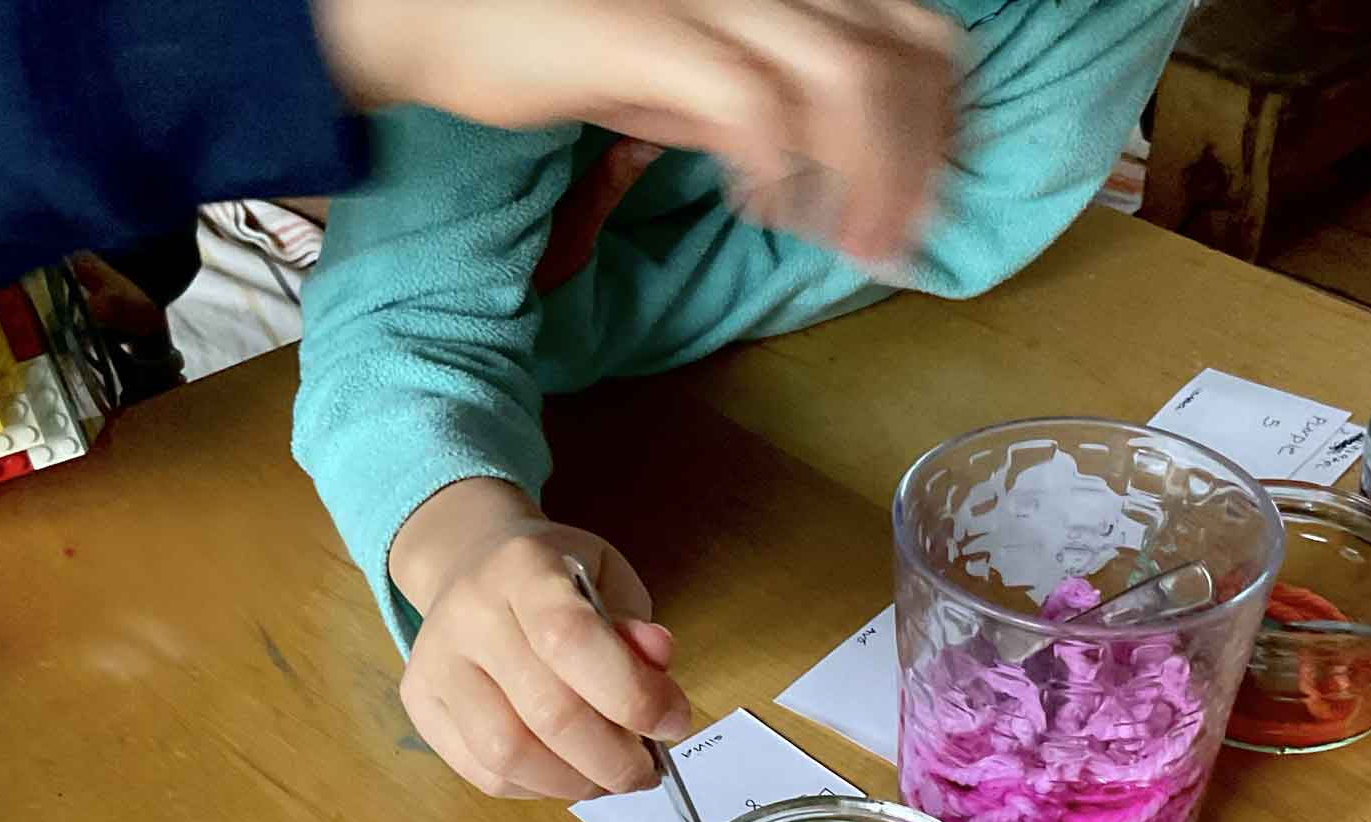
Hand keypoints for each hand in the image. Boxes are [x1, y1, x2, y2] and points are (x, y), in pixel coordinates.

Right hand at [311, 0, 958, 266]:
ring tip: (845, 248)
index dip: (944, 117)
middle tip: (894, 248)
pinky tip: (761, 212)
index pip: (915, 28)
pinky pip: (756, 103)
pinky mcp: (650, 28)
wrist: (426, 16)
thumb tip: (832, 166)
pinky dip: (780, 169)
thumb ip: (761, 96)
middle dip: (922, 162)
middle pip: (902, 53)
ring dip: (869, 180)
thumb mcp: (683, 68)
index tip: (931, 193)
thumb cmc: (552, 43)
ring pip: (849, 80)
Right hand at [389, 478, 692, 798]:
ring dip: (575, 782)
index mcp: (521, 567)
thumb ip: (634, 623)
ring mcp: (435, 663)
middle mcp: (468, 614)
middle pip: (546, 711)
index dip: (632, 694)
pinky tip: (568, 773)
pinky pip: (483, 773)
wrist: (470, 562)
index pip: (571, 639)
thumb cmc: (555, 577)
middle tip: (645, 769)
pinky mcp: (420, 704)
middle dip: (613, 758)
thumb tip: (659, 662)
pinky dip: (538, 788)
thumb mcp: (608, 577)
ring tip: (610, 777)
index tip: (674, 722)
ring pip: (508, 754)